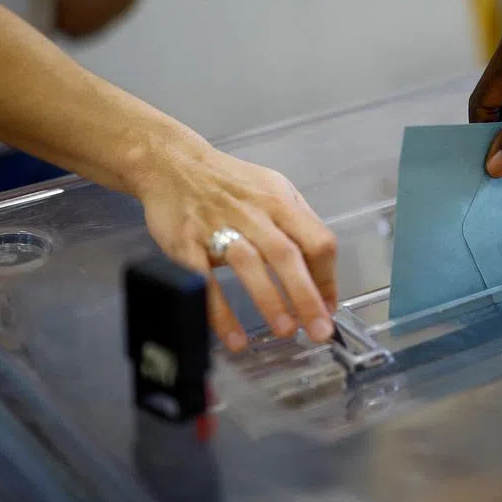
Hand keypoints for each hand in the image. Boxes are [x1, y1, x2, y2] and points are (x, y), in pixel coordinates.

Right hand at [133, 136, 336, 351]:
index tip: (329, 307)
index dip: (327, 277)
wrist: (173, 164)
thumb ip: (298, 223)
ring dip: (270, 301)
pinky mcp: (186, 243)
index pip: (316, 240)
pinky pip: (205, 281)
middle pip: (287, 255)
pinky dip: (220, 311)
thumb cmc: (230, 182)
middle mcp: (253, 213)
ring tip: (285, 331)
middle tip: (319, 331)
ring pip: (249, 264)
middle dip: (306, 296)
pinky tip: (234, 337)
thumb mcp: (274, 188)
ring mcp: (217, 227)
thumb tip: (322, 272)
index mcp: (280, 201)